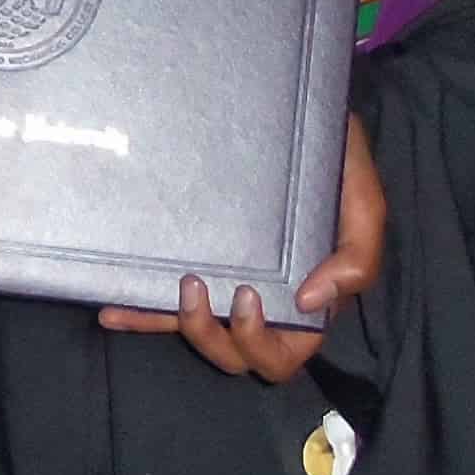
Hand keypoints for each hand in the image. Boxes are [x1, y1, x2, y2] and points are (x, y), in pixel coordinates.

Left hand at [99, 119, 383, 380]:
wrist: (307, 118)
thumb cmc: (339, 164)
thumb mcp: (363, 205)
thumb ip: (356, 258)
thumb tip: (310, 302)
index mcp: (307, 300)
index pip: (286, 352)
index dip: (262, 343)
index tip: (248, 296)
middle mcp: (264, 300)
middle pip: (237, 356)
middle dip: (213, 338)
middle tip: (198, 287)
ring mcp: (227, 283)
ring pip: (199, 335)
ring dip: (175, 325)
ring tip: (163, 289)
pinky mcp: (197, 260)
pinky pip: (164, 300)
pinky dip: (138, 310)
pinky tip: (111, 308)